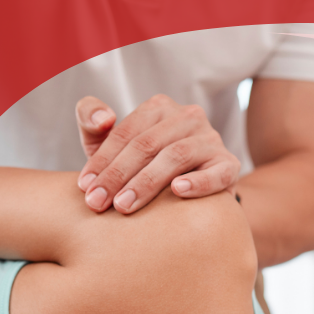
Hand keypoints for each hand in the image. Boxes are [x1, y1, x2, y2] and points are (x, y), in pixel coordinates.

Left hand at [75, 94, 240, 213]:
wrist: (190, 199)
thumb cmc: (143, 170)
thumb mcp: (113, 147)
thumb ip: (92, 123)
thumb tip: (103, 119)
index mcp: (160, 108)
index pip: (126, 132)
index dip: (102, 160)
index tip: (84, 187)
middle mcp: (188, 117)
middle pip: (147, 144)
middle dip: (118, 175)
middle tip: (98, 203)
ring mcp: (211, 140)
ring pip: (176, 156)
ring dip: (147, 182)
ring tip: (125, 205)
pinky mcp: (229, 166)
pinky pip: (216, 173)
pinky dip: (198, 182)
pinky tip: (178, 191)